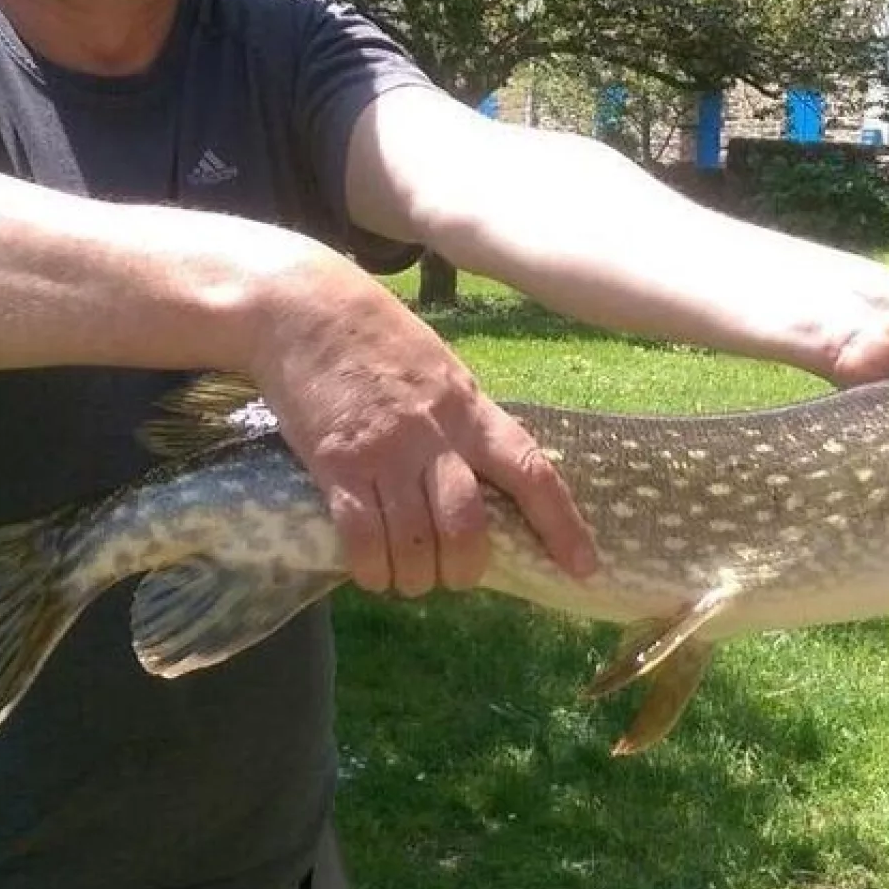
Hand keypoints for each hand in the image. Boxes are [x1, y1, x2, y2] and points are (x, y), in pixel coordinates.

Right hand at [245, 251, 596, 596]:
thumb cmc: (379, 339)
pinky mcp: (337, 466)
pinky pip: (363, 537)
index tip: (583, 568)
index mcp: (472, 411)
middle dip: (465, 569)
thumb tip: (494, 475)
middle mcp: (436, 436)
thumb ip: (468, 423)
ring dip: (416, 577)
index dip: (562, 525)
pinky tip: (373, 574)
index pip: (531, 472)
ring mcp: (386, 453)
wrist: (304, 307)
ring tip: (409, 580)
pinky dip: (372, 569)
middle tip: (455, 577)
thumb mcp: (444, 372)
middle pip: (468, 527)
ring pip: (416, 543)